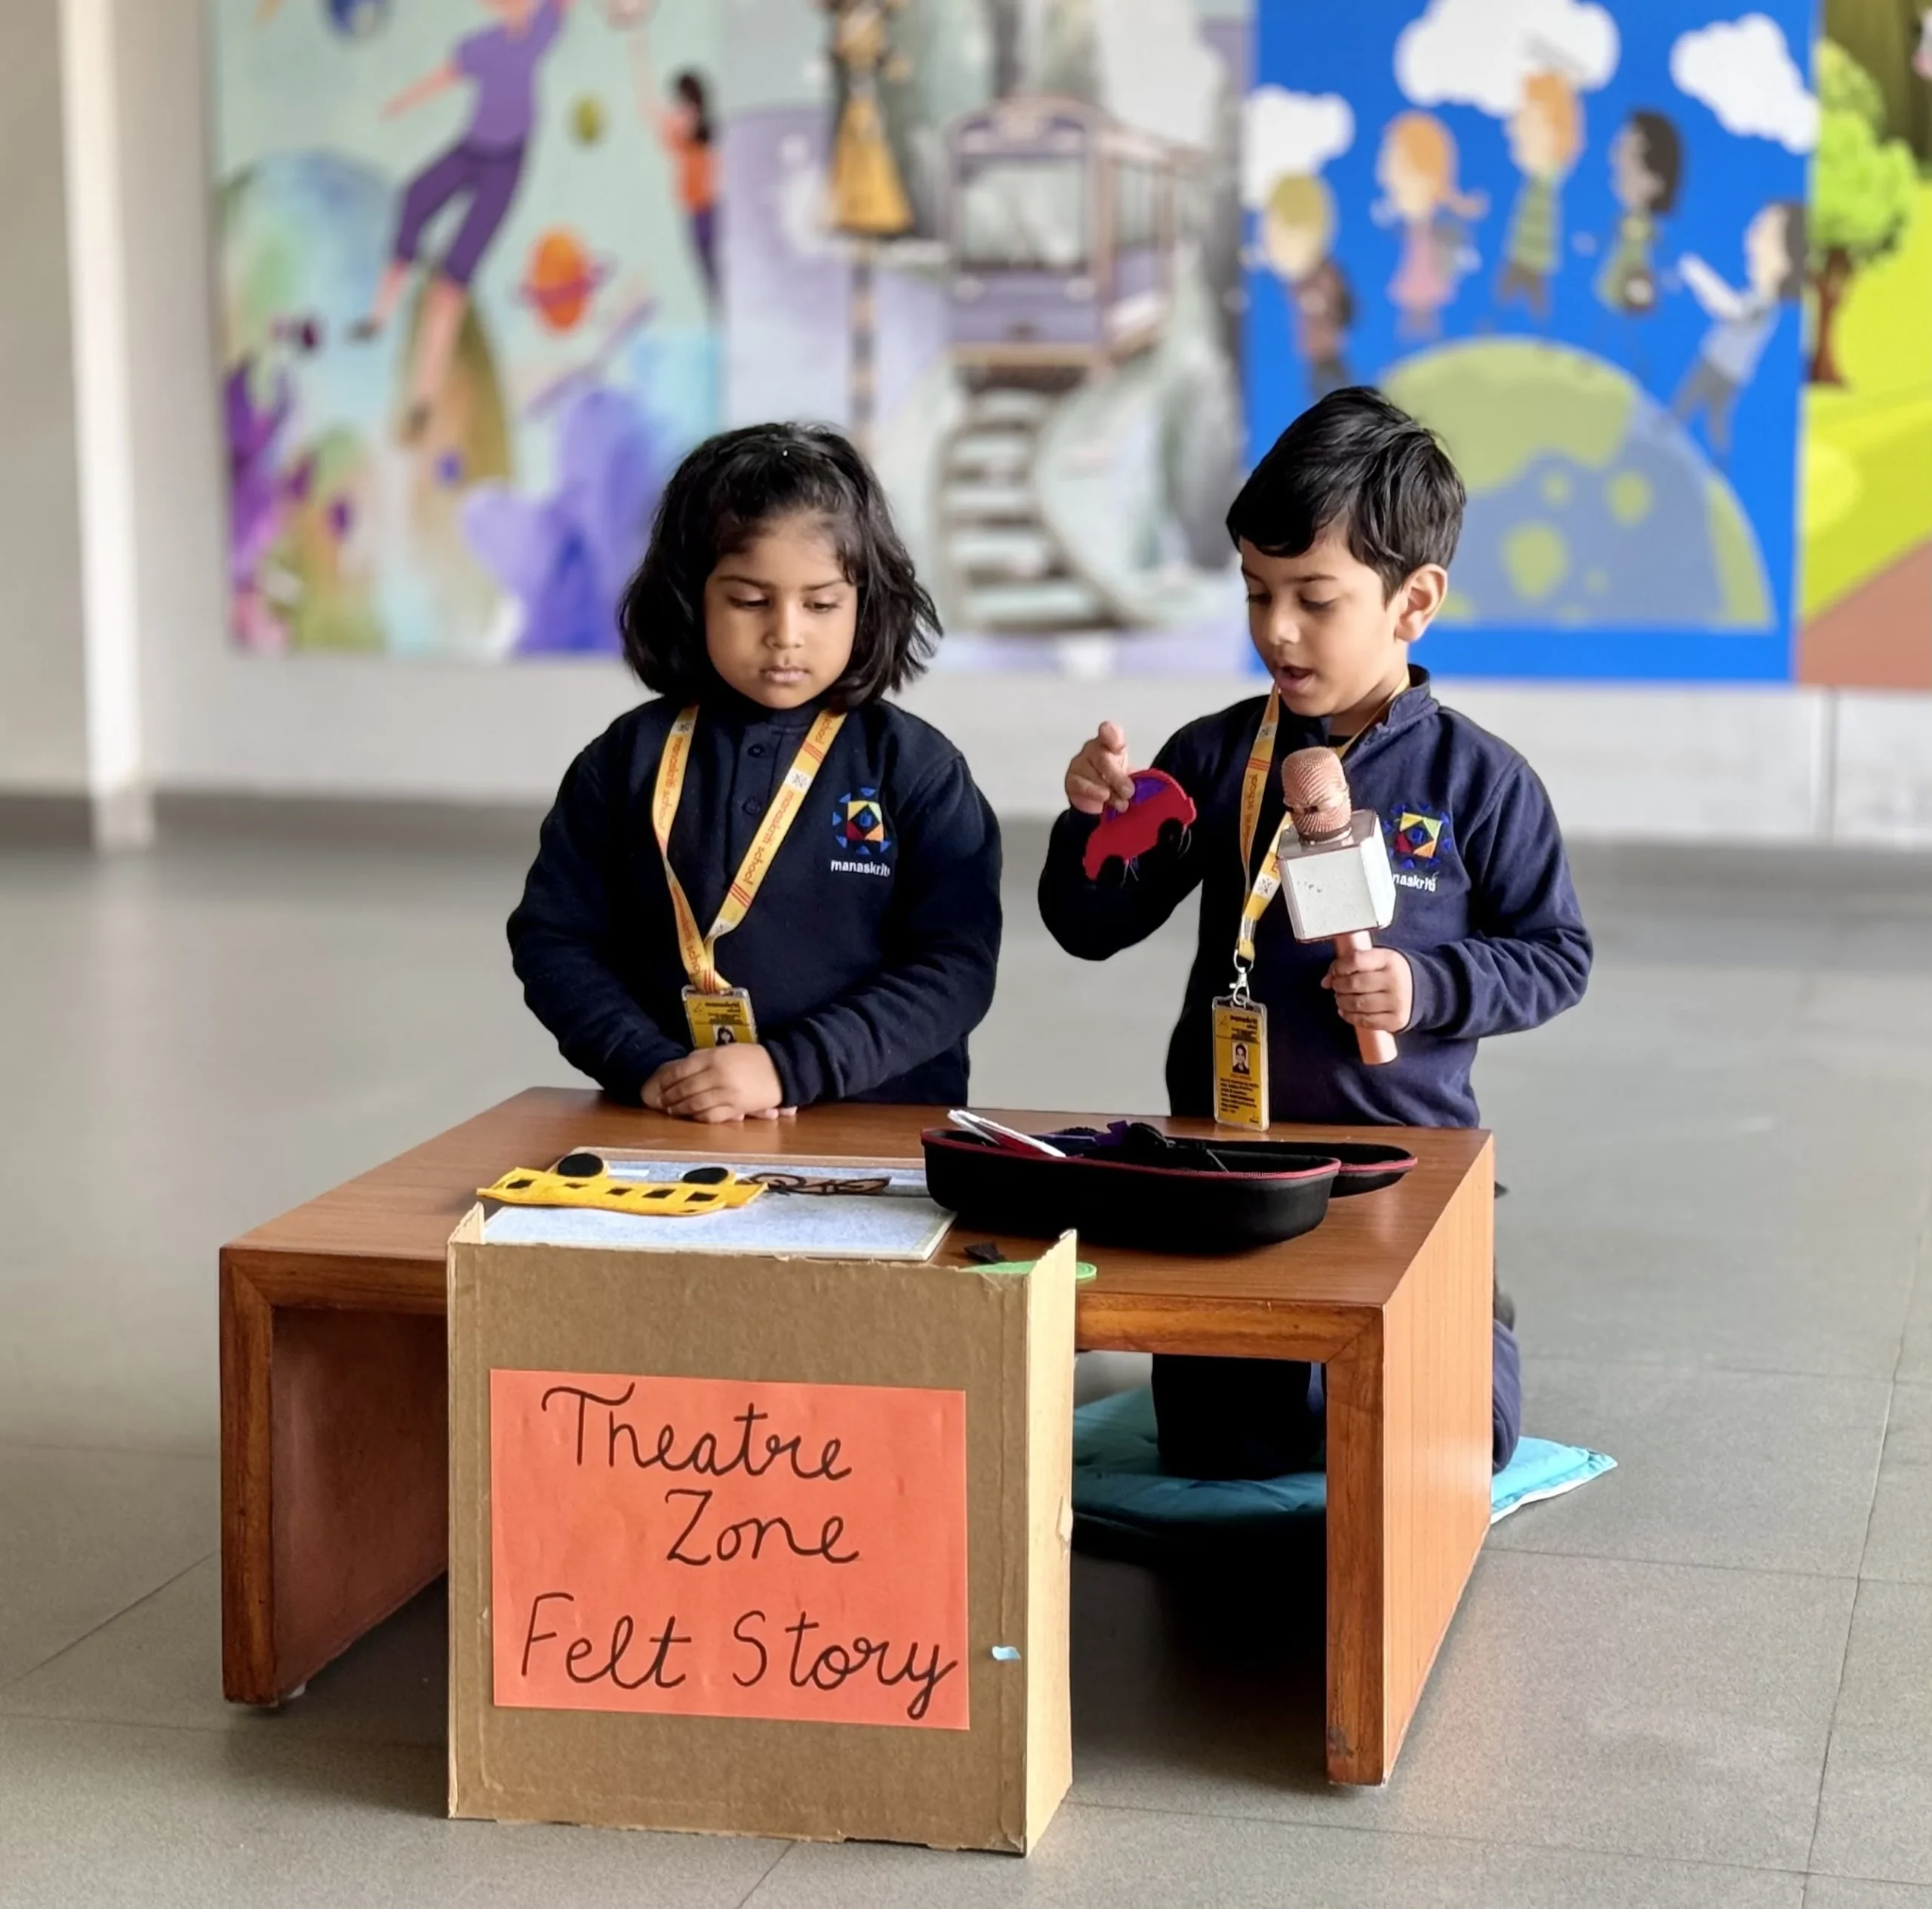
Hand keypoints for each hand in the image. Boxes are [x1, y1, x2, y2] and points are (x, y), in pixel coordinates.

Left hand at [650, 1044, 788, 1122]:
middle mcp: (718, 1075)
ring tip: (673, 1110)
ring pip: (695, 1104)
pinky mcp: (737, 1108)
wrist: (781, 1070)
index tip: (659, 1087)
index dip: (666, 1081)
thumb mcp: (726, 1050)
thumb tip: (679, 1070)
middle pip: (685, 1089)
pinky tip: (692, 1116)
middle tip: (662, 1102)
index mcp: (714, 1057)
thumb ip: (703, 1058)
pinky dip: (698, 1117)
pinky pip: (711, 1116)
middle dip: (670, 1097)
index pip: (681, 1071)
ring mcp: (727, 1093)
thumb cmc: (752, 1058)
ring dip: (680, 1109)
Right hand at [1066, 722, 1134, 815]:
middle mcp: (1093, 749)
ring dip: (1109, 791)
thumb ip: (1139, 776)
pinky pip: (1082, 785)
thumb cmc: (1117, 782)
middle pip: (1102, 758)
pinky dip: (1095, 793)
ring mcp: (1080, 763)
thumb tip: (1150, 784)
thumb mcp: (1133, 777)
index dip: (1113, 737)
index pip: (1110, 731)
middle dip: (1117, 777)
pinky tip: (1104, 799)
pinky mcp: (1071, 779)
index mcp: (1111, 743)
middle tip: (1128, 791)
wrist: (1101, 801)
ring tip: (1120, 802)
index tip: (1119, 748)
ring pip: (1093, 774)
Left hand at [1322, 944, 1412, 1033]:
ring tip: (1341, 999)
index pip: (1355, 960)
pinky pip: (1365, 1021)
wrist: (1423, 991)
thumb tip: (1325, 981)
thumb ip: (1350, 964)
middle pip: (1353, 984)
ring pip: (1357, 1004)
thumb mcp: (1376, 961)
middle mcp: (1394, 980)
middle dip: (1338, 986)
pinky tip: (1347, 1011)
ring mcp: (1396, 1002)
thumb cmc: (1390, 973)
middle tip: (1337, 987)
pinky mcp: (1396, 1020)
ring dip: (1342, 1002)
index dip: (1338, 967)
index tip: (1335, 972)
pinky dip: (1350, 1016)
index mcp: (1389, 959)